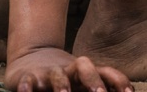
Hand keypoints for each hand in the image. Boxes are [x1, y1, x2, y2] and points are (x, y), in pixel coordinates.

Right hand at [5, 47, 131, 91]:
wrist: (31, 59)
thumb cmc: (65, 80)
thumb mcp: (83, 84)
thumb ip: (99, 87)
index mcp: (86, 73)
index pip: (107, 73)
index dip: (119, 81)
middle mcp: (70, 71)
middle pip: (85, 68)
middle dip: (93, 81)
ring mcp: (49, 73)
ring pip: (57, 75)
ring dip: (62, 85)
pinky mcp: (28, 77)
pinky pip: (28, 80)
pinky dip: (27, 86)